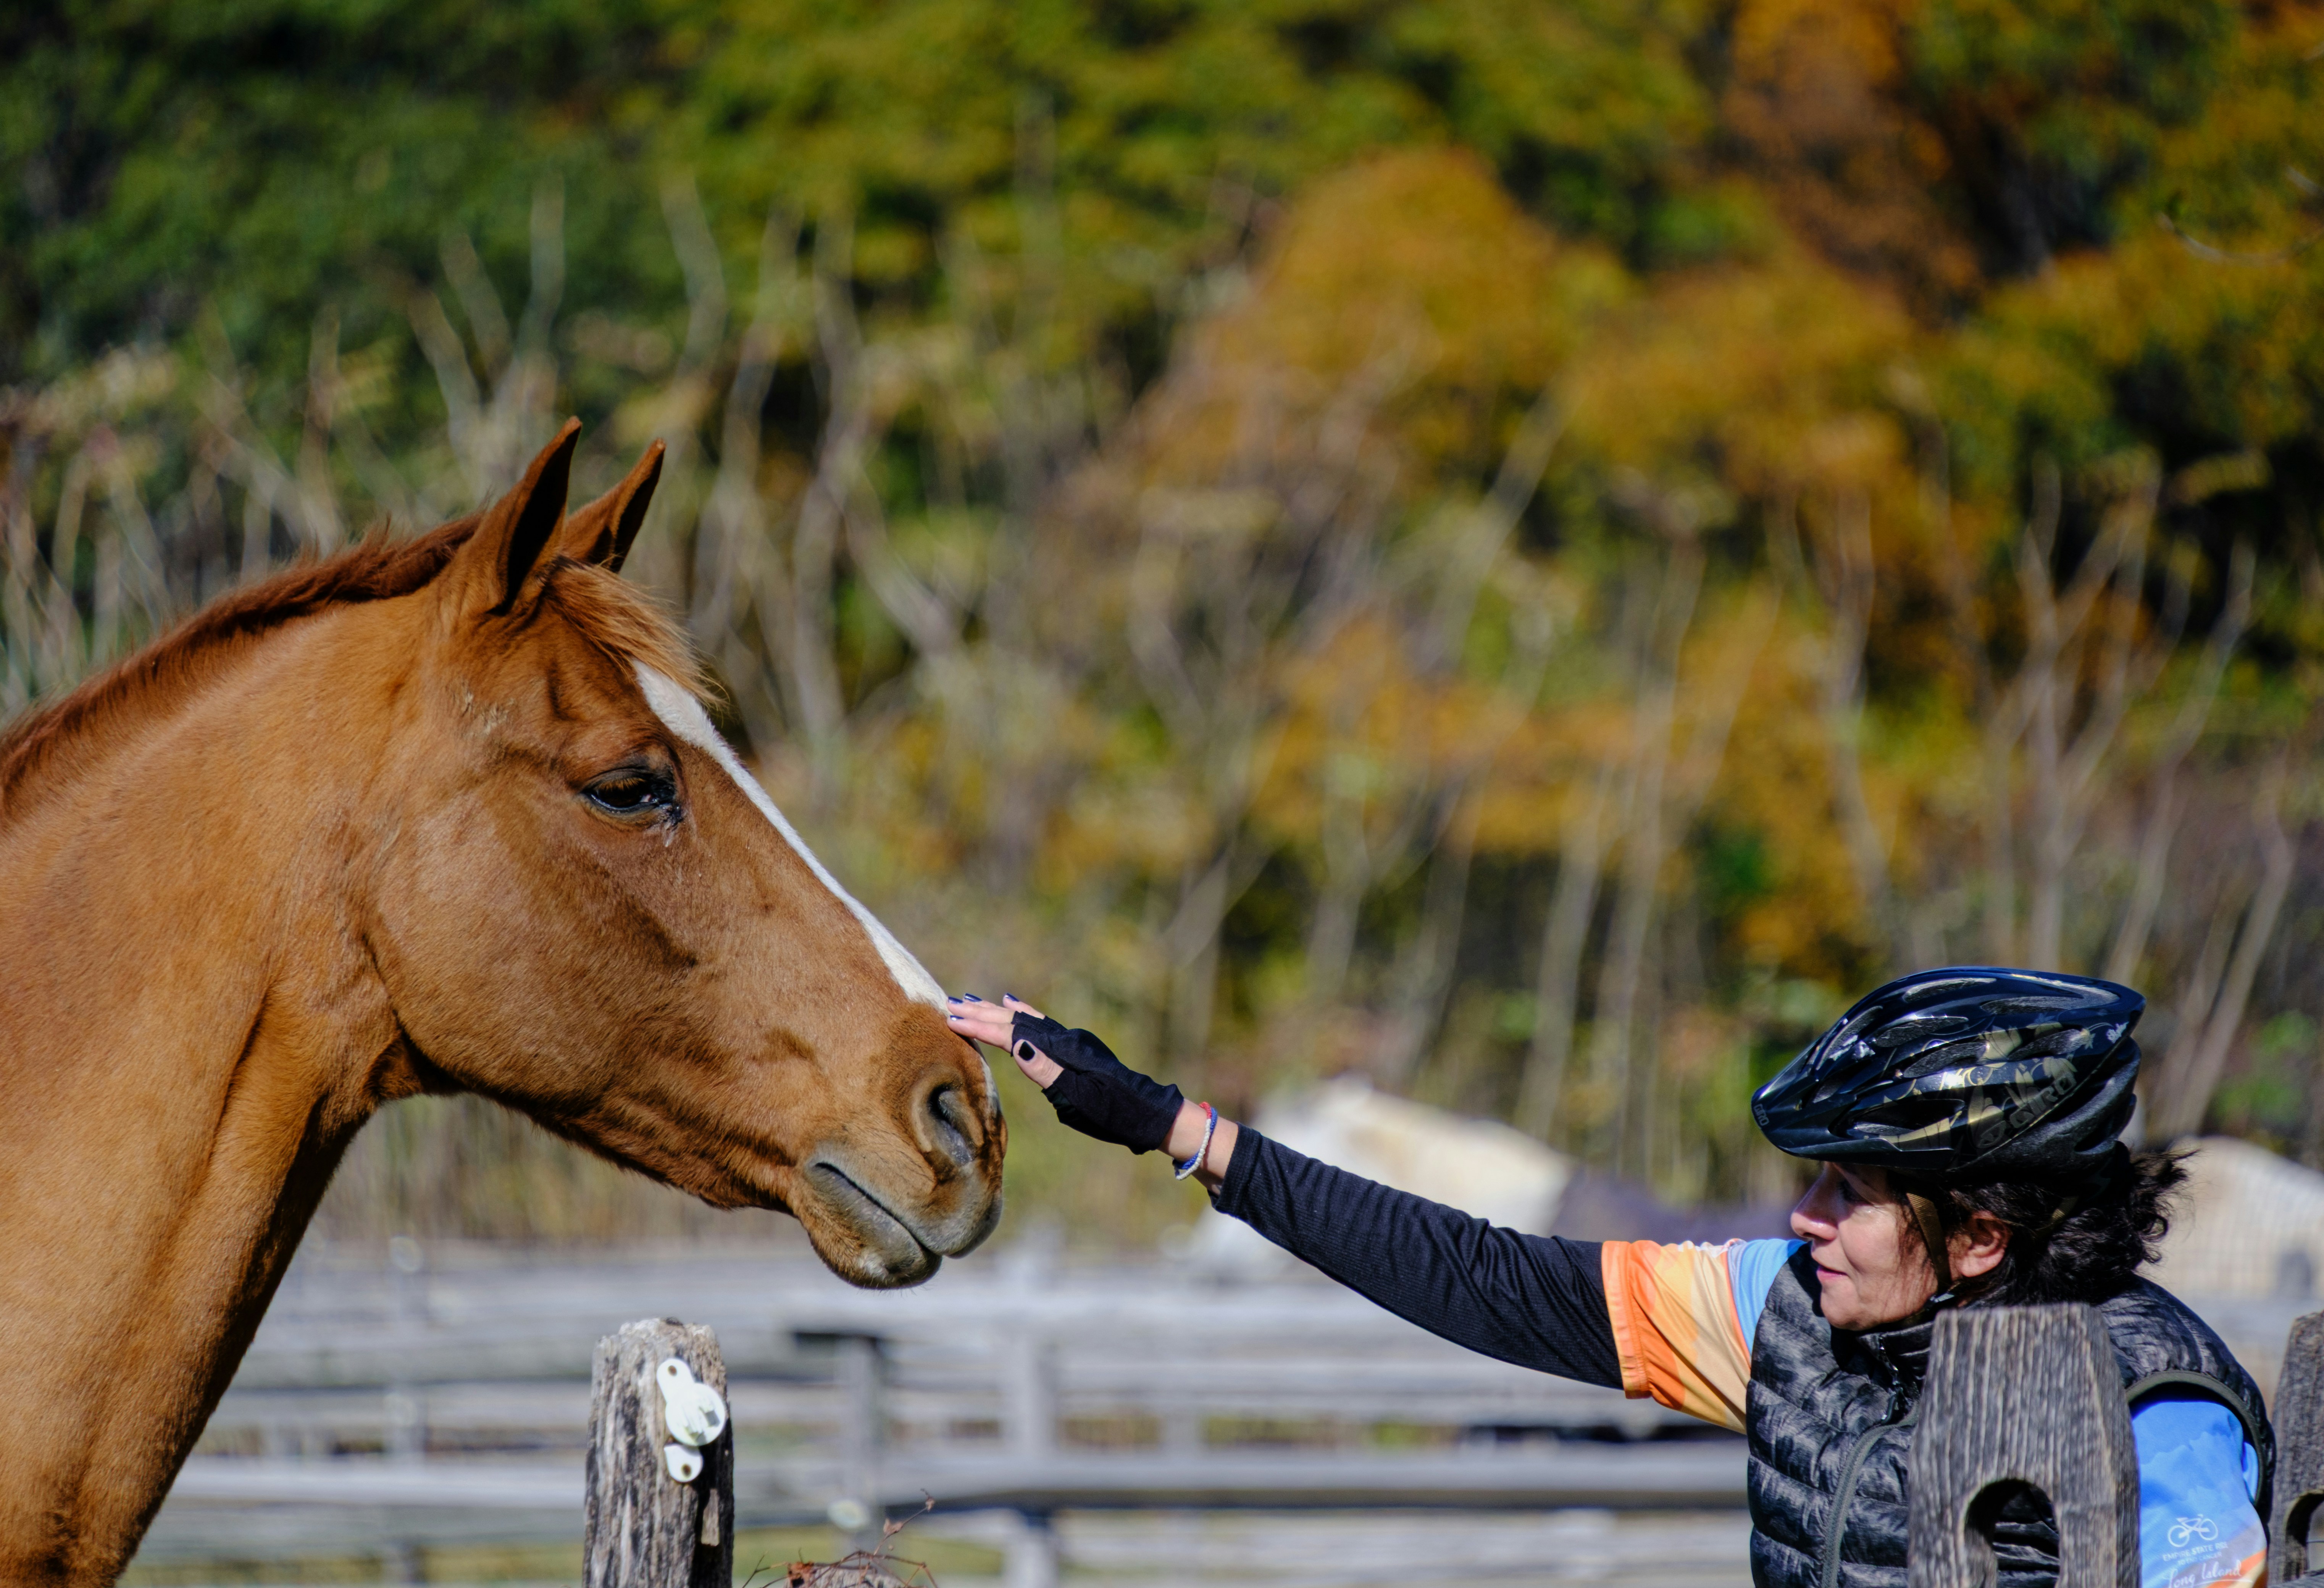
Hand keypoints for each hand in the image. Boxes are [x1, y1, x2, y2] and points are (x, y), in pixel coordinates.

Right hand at [946, 994, 1183, 1154]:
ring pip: (1025, 1020)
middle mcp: (1064, 1039)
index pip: (1012, 1035)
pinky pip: (1040, 1023)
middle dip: (982, 1014)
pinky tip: (1013, 1005)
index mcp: (1061, 1051)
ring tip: (970, 1001)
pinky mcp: (1074, 1046)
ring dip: (996, 1012)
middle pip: (1015, 1022)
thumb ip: (1047, 1072)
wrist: (1146, 1111)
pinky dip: (1022, 1014)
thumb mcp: (1078, 1100)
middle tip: (950, 1005)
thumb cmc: (1112, 1112)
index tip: (952, 1020)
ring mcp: (1070, 1040)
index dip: (981, 1028)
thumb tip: (1018, 1046)